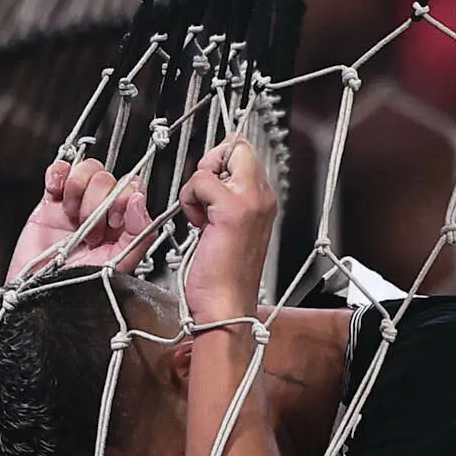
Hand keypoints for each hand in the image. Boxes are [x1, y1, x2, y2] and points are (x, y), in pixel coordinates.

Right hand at [9, 155, 153, 278]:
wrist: (38, 296)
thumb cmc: (78, 289)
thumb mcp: (117, 267)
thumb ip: (137, 236)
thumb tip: (138, 201)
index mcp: (123, 227)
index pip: (134, 190)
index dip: (125, 196)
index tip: (115, 220)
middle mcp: (103, 213)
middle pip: (110, 178)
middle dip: (99, 201)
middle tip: (91, 230)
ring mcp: (77, 204)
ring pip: (89, 169)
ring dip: (80, 189)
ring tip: (72, 217)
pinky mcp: (51, 201)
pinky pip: (60, 170)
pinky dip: (58, 175)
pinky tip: (55, 193)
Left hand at [177, 136, 277, 325]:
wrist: (225, 308)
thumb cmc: (223, 277)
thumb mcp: (227, 228)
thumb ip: (224, 200)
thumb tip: (211, 176)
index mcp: (265, 201)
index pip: (244, 153)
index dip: (220, 163)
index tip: (208, 189)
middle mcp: (264, 198)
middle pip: (236, 147)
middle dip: (211, 164)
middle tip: (203, 197)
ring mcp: (252, 202)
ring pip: (219, 159)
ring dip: (198, 185)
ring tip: (200, 216)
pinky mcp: (233, 210)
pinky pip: (203, 179)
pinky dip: (190, 198)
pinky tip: (197, 223)